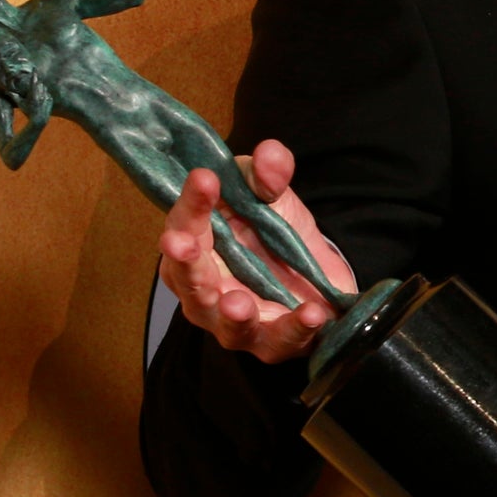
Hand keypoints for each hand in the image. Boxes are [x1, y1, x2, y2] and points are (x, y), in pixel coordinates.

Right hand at [157, 139, 355, 363]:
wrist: (315, 271)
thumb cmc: (273, 231)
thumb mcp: (272, 193)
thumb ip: (268, 173)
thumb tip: (270, 156)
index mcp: (197, 247)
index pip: (183, 226)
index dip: (190, 205)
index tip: (204, 179)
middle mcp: (205, 290)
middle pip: (189, 282)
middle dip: (185, 263)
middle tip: (182, 244)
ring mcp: (236, 321)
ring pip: (226, 324)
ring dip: (231, 313)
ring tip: (238, 302)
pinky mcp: (273, 341)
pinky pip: (281, 340)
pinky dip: (295, 329)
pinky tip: (311, 313)